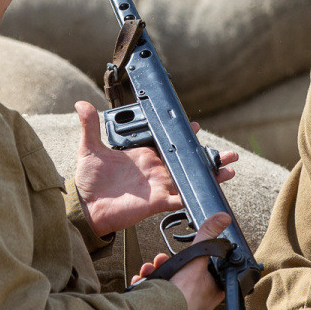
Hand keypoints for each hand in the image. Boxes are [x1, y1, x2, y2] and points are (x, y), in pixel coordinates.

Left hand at [72, 101, 236, 236]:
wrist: (86, 206)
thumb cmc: (89, 180)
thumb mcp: (89, 148)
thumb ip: (90, 126)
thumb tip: (81, 103)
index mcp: (143, 154)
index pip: (167, 142)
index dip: (182, 135)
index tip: (196, 125)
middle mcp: (155, 169)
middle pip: (185, 160)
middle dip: (207, 156)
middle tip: (228, 152)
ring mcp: (158, 186)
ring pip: (189, 178)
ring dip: (210, 174)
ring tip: (229, 170)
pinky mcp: (158, 202)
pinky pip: (182, 198)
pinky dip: (195, 195)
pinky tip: (210, 191)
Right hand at [133, 212, 230, 309]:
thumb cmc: (182, 293)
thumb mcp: (197, 257)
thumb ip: (208, 236)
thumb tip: (222, 218)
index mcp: (214, 294)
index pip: (213, 274)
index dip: (201, 262)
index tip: (191, 255)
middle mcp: (200, 305)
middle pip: (186, 277)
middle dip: (170, 264)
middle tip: (162, 259)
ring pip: (169, 286)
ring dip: (156, 273)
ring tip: (149, 268)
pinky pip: (155, 296)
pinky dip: (147, 286)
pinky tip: (141, 280)